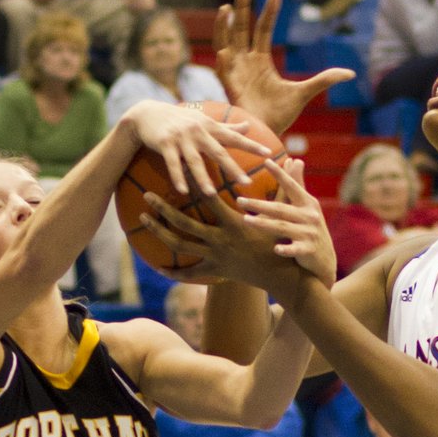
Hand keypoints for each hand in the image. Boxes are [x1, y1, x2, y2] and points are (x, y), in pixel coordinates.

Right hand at [122, 98, 276, 195]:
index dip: (252, 145)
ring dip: (202, 178)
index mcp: (210, 127)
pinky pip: (172, 164)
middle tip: (246, 183)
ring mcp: (181, 137)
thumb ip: (226, 126)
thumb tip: (248, 125)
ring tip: (211, 194)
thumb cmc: (180, 121)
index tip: (269, 154)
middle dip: (233, 168)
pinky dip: (177, 177)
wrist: (148, 113)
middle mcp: (198, 131)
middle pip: (218, 152)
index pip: (235, 137)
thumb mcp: (204, 120)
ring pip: (195, 161)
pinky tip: (183, 191)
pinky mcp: (165, 143)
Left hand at [140, 176, 304, 292]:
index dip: (194, 181)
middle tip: (146, 196)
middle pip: (184, 224)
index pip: (209, 198)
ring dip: (159, 232)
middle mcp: (220, 240)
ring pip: (180, 246)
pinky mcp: (215, 271)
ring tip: (143, 218)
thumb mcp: (288, 212)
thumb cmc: (284, 242)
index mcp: (234, 222)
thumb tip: (294, 160)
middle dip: (163, 209)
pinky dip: (173, 272)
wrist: (282, 276)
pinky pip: (189, 273)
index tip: (178, 166)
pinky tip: (158, 267)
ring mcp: (215, 257)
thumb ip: (287, 185)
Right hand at [214, 0, 353, 136]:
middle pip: (241, 28)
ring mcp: (235, 72)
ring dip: (224, 25)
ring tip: (227, 7)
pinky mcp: (229, 85)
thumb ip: (324, 79)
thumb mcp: (305, 92)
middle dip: (241, 7)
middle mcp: (245, 62)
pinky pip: (221, 64)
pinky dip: (221, 52)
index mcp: (260, 60)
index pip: (263, 29)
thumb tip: (350, 73)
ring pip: (226, 41)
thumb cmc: (281, 116)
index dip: (269, 12)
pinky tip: (223, 40)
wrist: (268, 133)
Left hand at [235, 156, 336, 285]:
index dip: (280, 174)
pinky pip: (295, 250)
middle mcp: (309, 216)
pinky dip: (286, 249)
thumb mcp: (307, 207)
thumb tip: (296, 160)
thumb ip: (299, 185)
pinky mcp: (309, 251)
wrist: (324, 260)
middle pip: (280, 209)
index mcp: (307, 203)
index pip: (291, 186)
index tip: (266, 161)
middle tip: (239, 200)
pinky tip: (276, 249)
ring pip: (283, 227)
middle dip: (259, 204)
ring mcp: (310, 234)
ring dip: (264, 224)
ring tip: (246, 221)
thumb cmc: (310, 229)